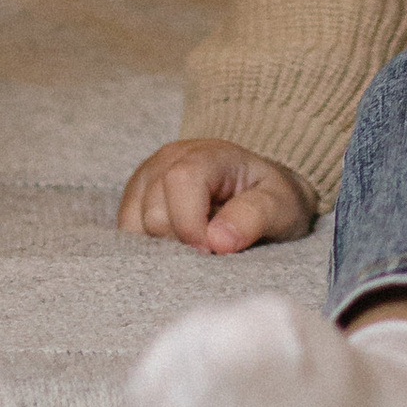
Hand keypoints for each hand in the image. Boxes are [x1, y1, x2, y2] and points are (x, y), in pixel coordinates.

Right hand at [118, 139, 314, 253]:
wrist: (259, 189)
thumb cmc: (270, 198)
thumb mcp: (280, 205)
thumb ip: (254, 218)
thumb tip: (218, 242)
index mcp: (207, 154)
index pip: (180, 182)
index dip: (190, 225)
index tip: (211, 252)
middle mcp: (168, 159)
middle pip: (154, 213)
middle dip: (181, 243)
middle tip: (211, 248)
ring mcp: (146, 176)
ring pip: (134, 226)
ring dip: (163, 247)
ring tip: (196, 243)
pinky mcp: (134, 197)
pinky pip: (126, 232)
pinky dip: (148, 247)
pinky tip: (177, 245)